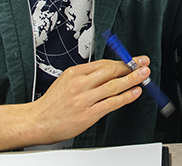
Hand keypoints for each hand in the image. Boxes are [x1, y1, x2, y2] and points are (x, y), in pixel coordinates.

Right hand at [28, 56, 149, 143]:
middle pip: (111, 71)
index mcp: (74, 73)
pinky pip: (112, 103)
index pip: (104, 64)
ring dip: (132, 79)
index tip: (134, 60)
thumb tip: (110, 72)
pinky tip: (135, 92)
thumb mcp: (65, 81)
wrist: (37, 121)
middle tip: (144, 63)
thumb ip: (86, 76)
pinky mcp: (88, 114)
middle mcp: (80, 84)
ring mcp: (84, 99)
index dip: (122, 61)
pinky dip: (126, 96)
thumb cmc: (52, 103)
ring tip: (144, 75)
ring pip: (114, 86)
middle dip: (131, 66)